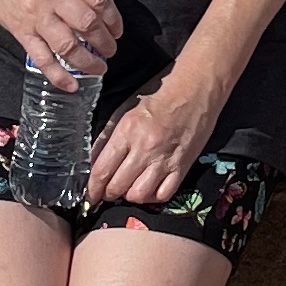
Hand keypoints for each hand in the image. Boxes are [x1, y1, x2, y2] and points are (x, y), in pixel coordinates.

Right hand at [0, 0, 120, 90]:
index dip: (114, 19)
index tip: (117, 29)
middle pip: (87, 23)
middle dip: (105, 42)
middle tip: (110, 49)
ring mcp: (35, 14)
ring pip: (68, 45)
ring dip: (88, 61)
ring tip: (98, 67)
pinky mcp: (21, 31)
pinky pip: (42, 58)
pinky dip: (58, 75)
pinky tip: (71, 84)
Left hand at [90, 65, 228, 207]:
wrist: (195, 88)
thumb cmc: (159, 94)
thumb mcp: (125, 109)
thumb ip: (107, 136)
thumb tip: (93, 162)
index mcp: (127, 131)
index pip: (102, 170)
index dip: (92, 188)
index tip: (90, 194)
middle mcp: (145, 148)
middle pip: (118, 186)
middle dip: (108, 193)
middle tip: (107, 190)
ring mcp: (165, 159)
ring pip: (139, 195)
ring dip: (129, 195)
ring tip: (128, 187)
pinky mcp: (183, 166)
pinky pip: (163, 194)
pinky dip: (152, 197)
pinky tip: (149, 188)